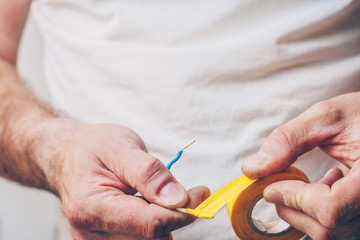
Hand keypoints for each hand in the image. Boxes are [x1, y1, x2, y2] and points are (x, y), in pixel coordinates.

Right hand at [39, 121, 208, 238]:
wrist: (67, 156)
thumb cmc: (91, 148)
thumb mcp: (121, 147)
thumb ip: (149, 173)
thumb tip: (179, 199)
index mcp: (92, 207)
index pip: (150, 225)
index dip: (182, 212)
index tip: (200, 195)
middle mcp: (90, 233)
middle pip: (152, 238)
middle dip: (172, 215)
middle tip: (177, 190)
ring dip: (162, 220)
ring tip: (148, 194)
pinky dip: (152, 225)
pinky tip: (142, 206)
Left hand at [242, 92, 359, 238]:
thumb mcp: (326, 117)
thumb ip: (287, 140)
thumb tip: (252, 169)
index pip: (329, 208)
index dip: (293, 198)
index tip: (271, 186)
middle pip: (328, 227)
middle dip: (292, 207)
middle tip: (278, 185)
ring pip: (332, 233)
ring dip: (305, 211)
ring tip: (308, 182)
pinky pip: (340, 228)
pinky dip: (320, 213)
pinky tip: (327, 185)